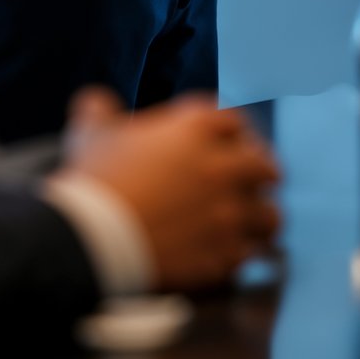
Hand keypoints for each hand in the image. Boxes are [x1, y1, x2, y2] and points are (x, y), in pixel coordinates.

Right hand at [66, 89, 284, 286]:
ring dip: (261, 217)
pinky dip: (242, 254)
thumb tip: (96, 102)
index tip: (230, 143)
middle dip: (259, 174)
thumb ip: (100, 111)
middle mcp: (222, 167)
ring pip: (270, 215)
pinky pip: (249, 254)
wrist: (89, 240)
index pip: (234, 122)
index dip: (233, 133)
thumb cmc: (92, 182)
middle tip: (251, 183)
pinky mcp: (222, 255)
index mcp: (197, 128)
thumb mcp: (91, 134)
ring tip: (252, 223)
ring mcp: (227, 214)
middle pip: (264, 166)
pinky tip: (231, 255)